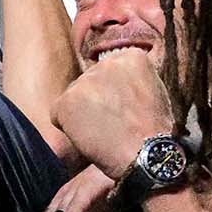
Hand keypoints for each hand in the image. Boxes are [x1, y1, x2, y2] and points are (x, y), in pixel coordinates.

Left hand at [52, 54, 172, 174]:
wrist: (146, 153)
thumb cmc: (153, 131)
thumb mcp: (152, 92)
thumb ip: (129, 80)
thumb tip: (110, 82)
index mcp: (131, 57)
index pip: (108, 72)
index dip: (115, 94)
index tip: (128, 108)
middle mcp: (105, 63)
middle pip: (89, 83)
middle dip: (96, 102)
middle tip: (115, 122)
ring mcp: (84, 81)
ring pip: (74, 99)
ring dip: (82, 115)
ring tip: (105, 131)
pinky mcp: (66, 100)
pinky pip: (58, 114)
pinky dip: (68, 128)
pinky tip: (90, 136)